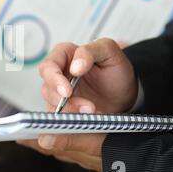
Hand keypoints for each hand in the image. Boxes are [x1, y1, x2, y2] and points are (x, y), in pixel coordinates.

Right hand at [18, 39, 137, 171]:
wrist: (125, 93)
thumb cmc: (115, 70)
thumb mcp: (109, 52)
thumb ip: (90, 51)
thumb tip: (74, 67)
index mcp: (64, 55)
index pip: (49, 66)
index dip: (54, 78)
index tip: (67, 91)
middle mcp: (58, 74)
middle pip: (47, 88)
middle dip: (62, 100)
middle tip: (84, 106)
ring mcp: (59, 93)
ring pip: (52, 104)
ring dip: (71, 110)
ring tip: (92, 110)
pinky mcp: (63, 109)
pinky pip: (60, 117)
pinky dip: (72, 120)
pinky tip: (88, 118)